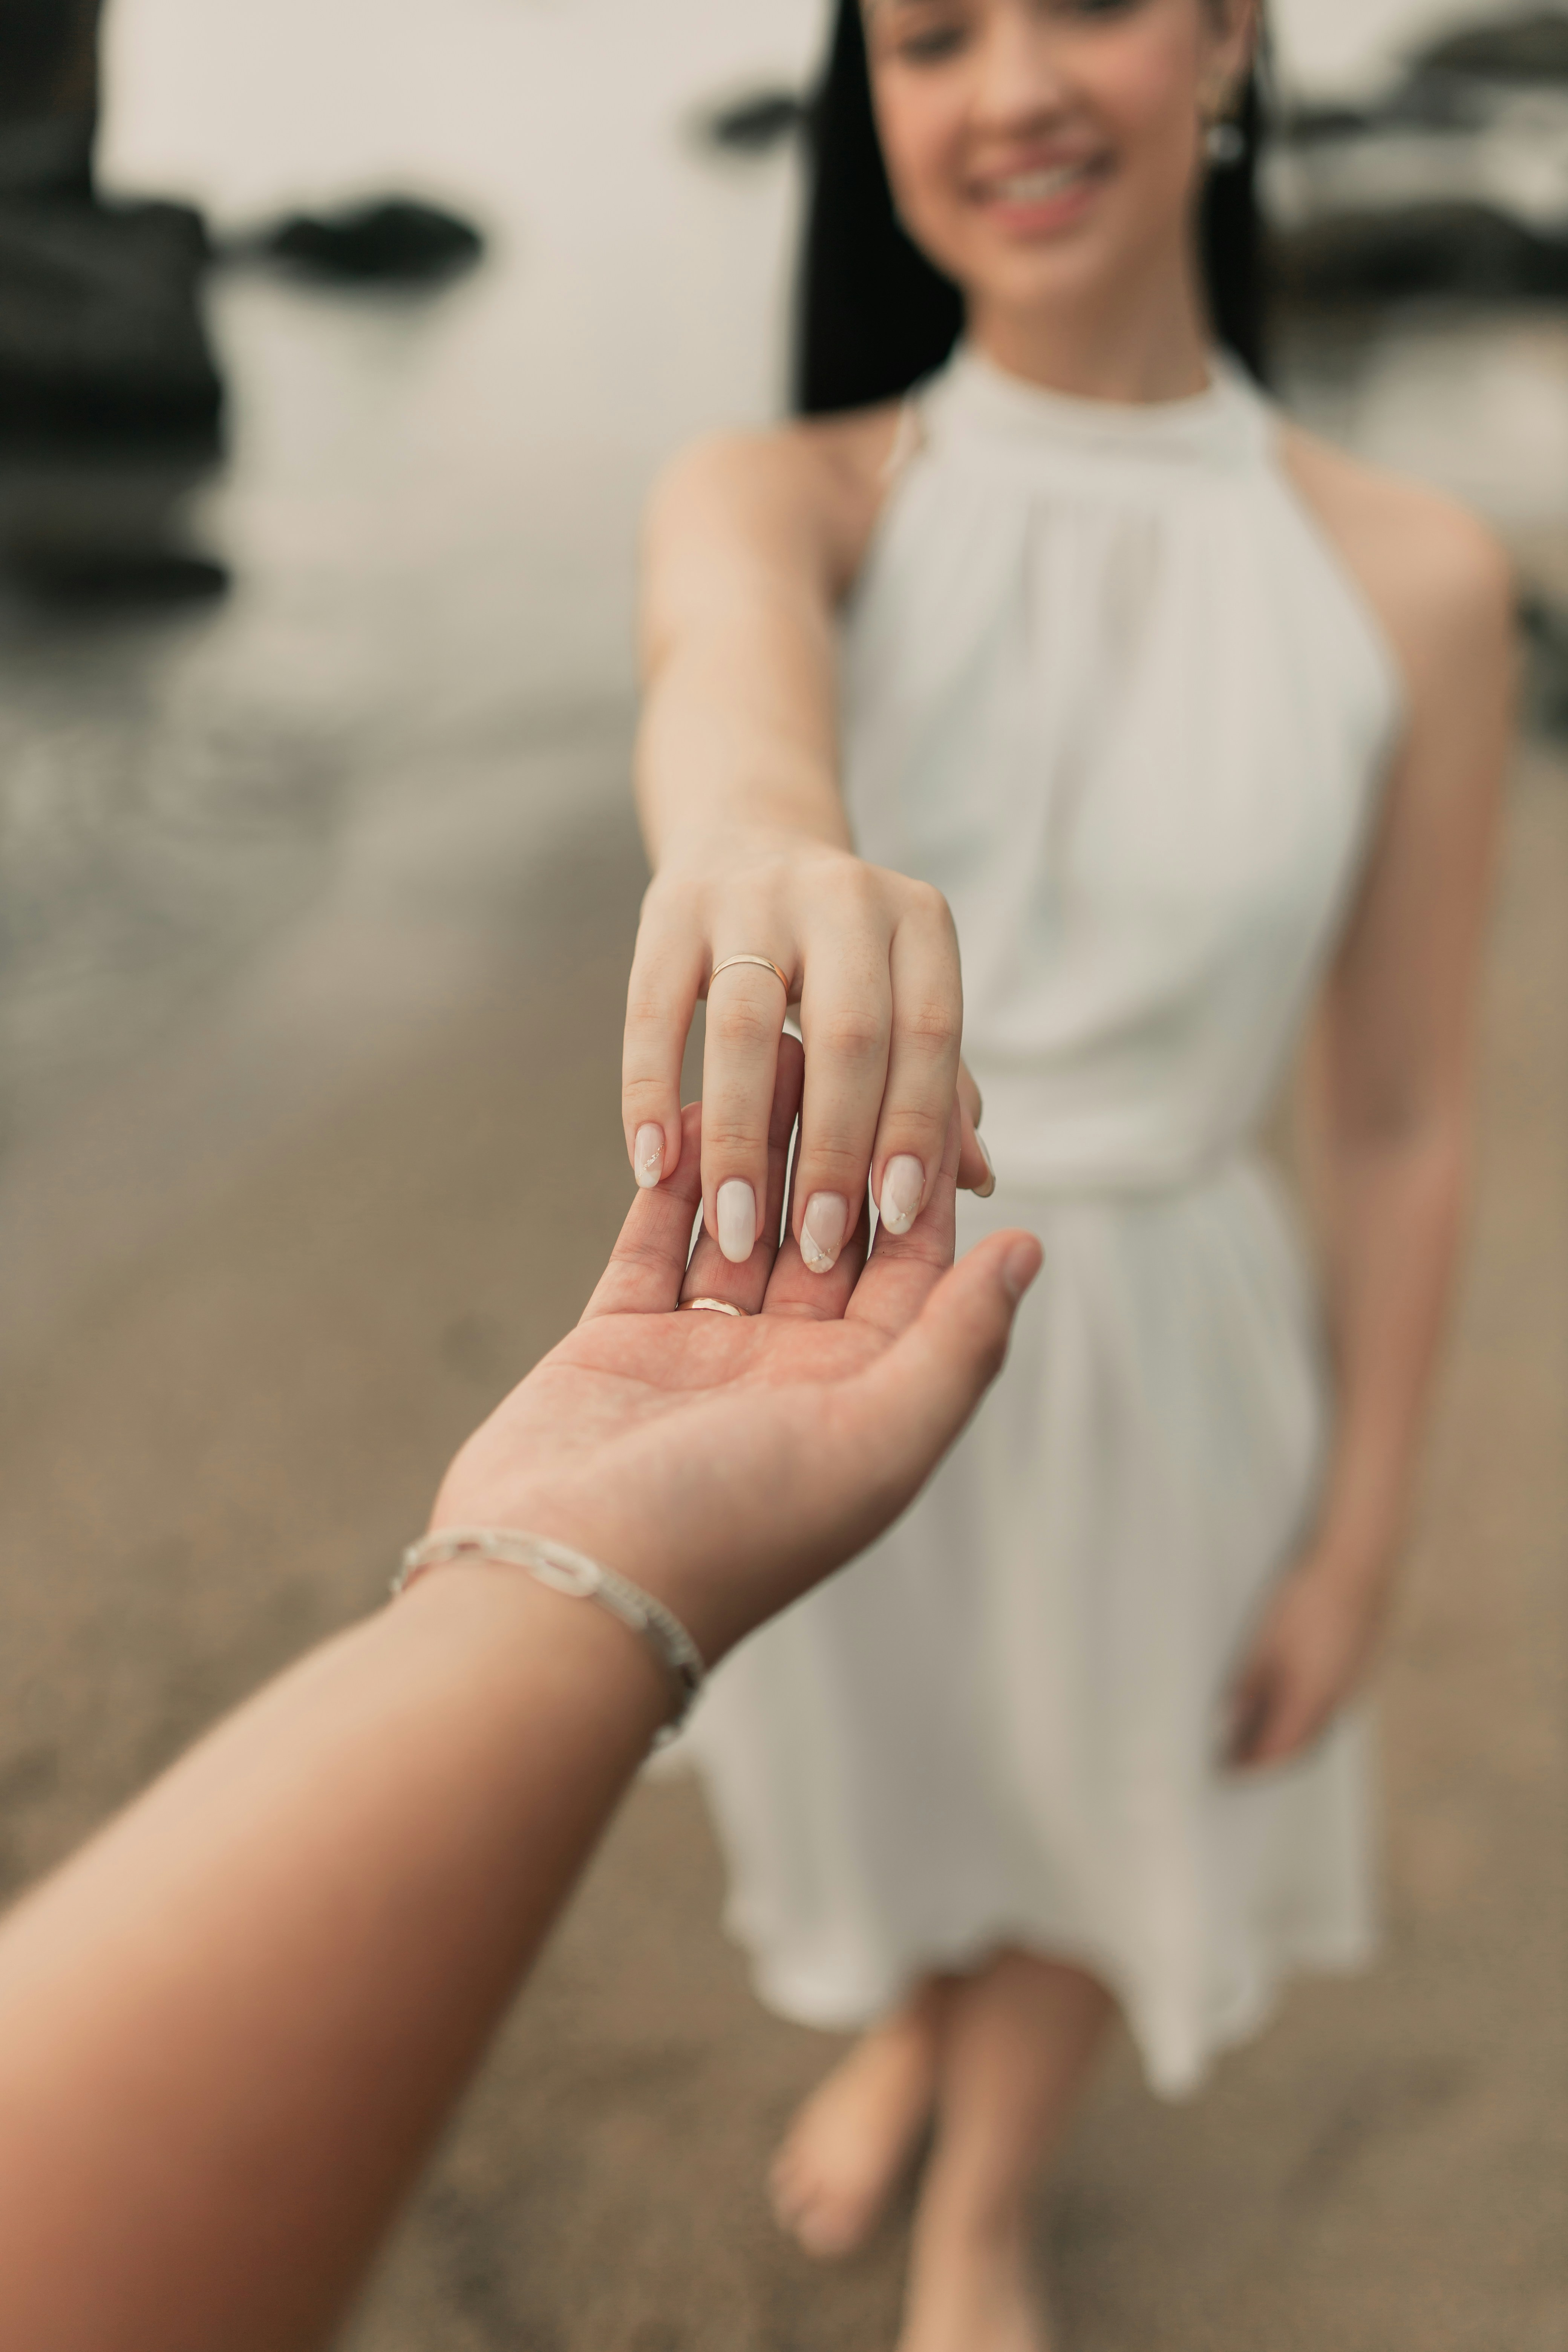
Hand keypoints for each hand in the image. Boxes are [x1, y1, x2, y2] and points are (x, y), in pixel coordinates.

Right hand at [439, 1038, 1035, 1667]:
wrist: (567, 1587)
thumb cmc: (731, 1526)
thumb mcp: (878, 1441)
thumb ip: (957, 1344)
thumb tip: (1027, 1250)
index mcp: (861, 1399)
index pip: (913, 1268)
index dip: (924, 1179)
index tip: (933, 1086)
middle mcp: (788, 1373)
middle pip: (828, 1232)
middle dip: (836, 1143)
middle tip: (840, 1045)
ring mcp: (699, 1354)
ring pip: (742, 1222)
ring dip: (757, 1144)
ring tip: (767, 1051)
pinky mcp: (617, 1340)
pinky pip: (654, 1240)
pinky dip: (671, 1176)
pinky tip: (688, 1106)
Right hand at [621, 830, 991, 1280]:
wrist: (748, 835)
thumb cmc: (843, 957)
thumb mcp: (902, 1001)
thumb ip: (937, 1088)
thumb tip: (974, 1180)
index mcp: (918, 922)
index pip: (930, 1035)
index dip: (915, 1130)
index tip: (898, 1219)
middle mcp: (843, 897)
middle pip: (847, 1035)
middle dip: (833, 1151)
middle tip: (818, 1247)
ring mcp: (750, 896)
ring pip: (745, 1029)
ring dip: (739, 1141)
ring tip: (734, 1232)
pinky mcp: (667, 910)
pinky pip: (653, 1014)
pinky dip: (650, 1096)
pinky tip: (652, 1168)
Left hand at [1226, 1559, 1390, 1771]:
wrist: (1360, 1562)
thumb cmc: (1311, 1595)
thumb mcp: (1268, 1638)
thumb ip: (1251, 1682)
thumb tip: (1231, 1717)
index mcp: (1313, 1696)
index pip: (1280, 1749)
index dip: (1253, 1765)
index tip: (1227, 1771)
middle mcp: (1338, 1697)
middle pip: (1300, 1743)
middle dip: (1267, 1755)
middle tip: (1235, 1757)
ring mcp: (1352, 1682)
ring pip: (1315, 1723)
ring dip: (1286, 1734)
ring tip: (1252, 1732)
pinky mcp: (1358, 1664)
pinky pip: (1328, 1702)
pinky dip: (1302, 1712)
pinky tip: (1284, 1699)